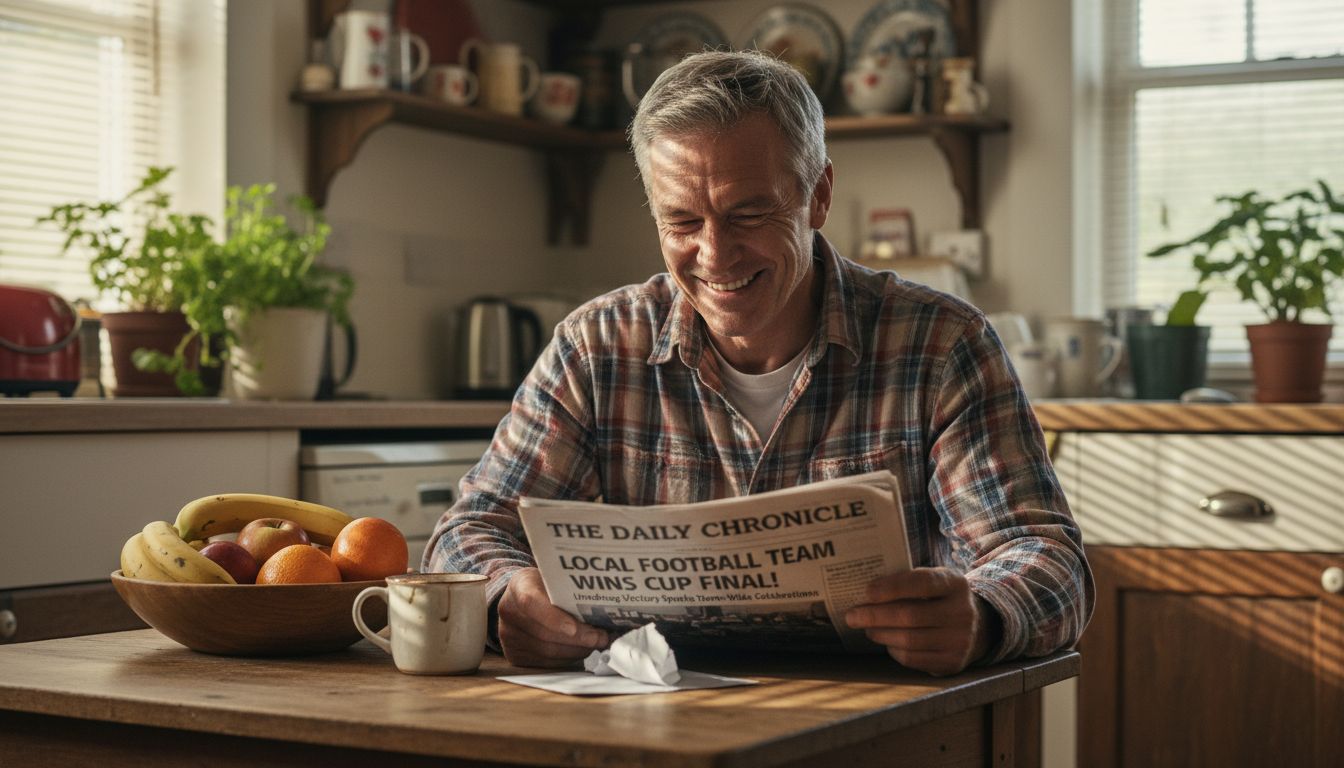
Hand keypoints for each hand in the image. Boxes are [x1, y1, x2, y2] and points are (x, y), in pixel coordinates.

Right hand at [497, 567, 609, 666]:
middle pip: (544, 633)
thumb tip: (605, 605)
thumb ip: (572, 588)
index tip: (574, 628)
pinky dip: (566, 658)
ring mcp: (508, 636)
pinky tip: (580, 650)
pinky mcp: (513, 654)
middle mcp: (508, 611)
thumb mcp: (555, 578)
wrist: (522, 598)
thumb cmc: (545, 587)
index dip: (553, 618)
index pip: (531, 602)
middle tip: (601, 637)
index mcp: (519, 585)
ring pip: (547, 652)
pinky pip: (544, 663)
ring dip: (576, 650)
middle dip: (578, 638)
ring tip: (594, 643)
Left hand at [844, 567, 996, 675]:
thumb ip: (909, 582)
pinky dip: (893, 649)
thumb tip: (867, 592)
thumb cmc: (941, 599)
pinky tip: (886, 641)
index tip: (867, 592)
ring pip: (908, 640)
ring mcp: (960, 640)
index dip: (892, 587)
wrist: (978, 627)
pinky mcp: (952, 662)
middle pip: (909, 615)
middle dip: (875, 615)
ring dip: (880, 633)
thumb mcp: (935, 582)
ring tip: (866, 628)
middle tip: (852, 615)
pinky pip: (912, 658)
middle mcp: (962, 612)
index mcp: (955, 584)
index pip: (921, 583)